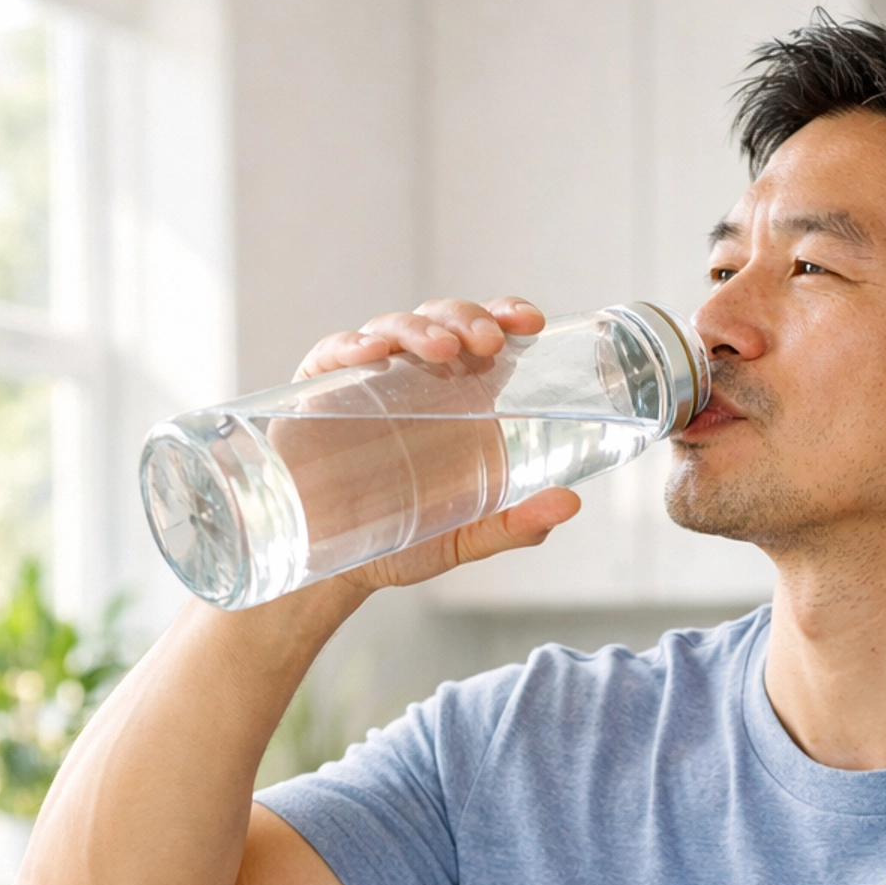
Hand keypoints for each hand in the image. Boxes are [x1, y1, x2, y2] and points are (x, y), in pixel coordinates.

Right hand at [290, 295, 579, 592]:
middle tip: (489, 341)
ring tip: (443, 348)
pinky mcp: (316, 391)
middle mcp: (413, 380)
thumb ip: (514, 525)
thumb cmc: (401, 543)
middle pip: (443, 320)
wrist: (330, 569)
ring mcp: (364, 381)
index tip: (531, 321)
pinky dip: (351, 346)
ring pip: (393, 327)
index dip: (505, 316)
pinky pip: (332, 355)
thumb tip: (569, 504)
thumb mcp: (465, 536)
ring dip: (421, 327)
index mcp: (456, 400)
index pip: (484, 337)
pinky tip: (371, 353)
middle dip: (468, 318)